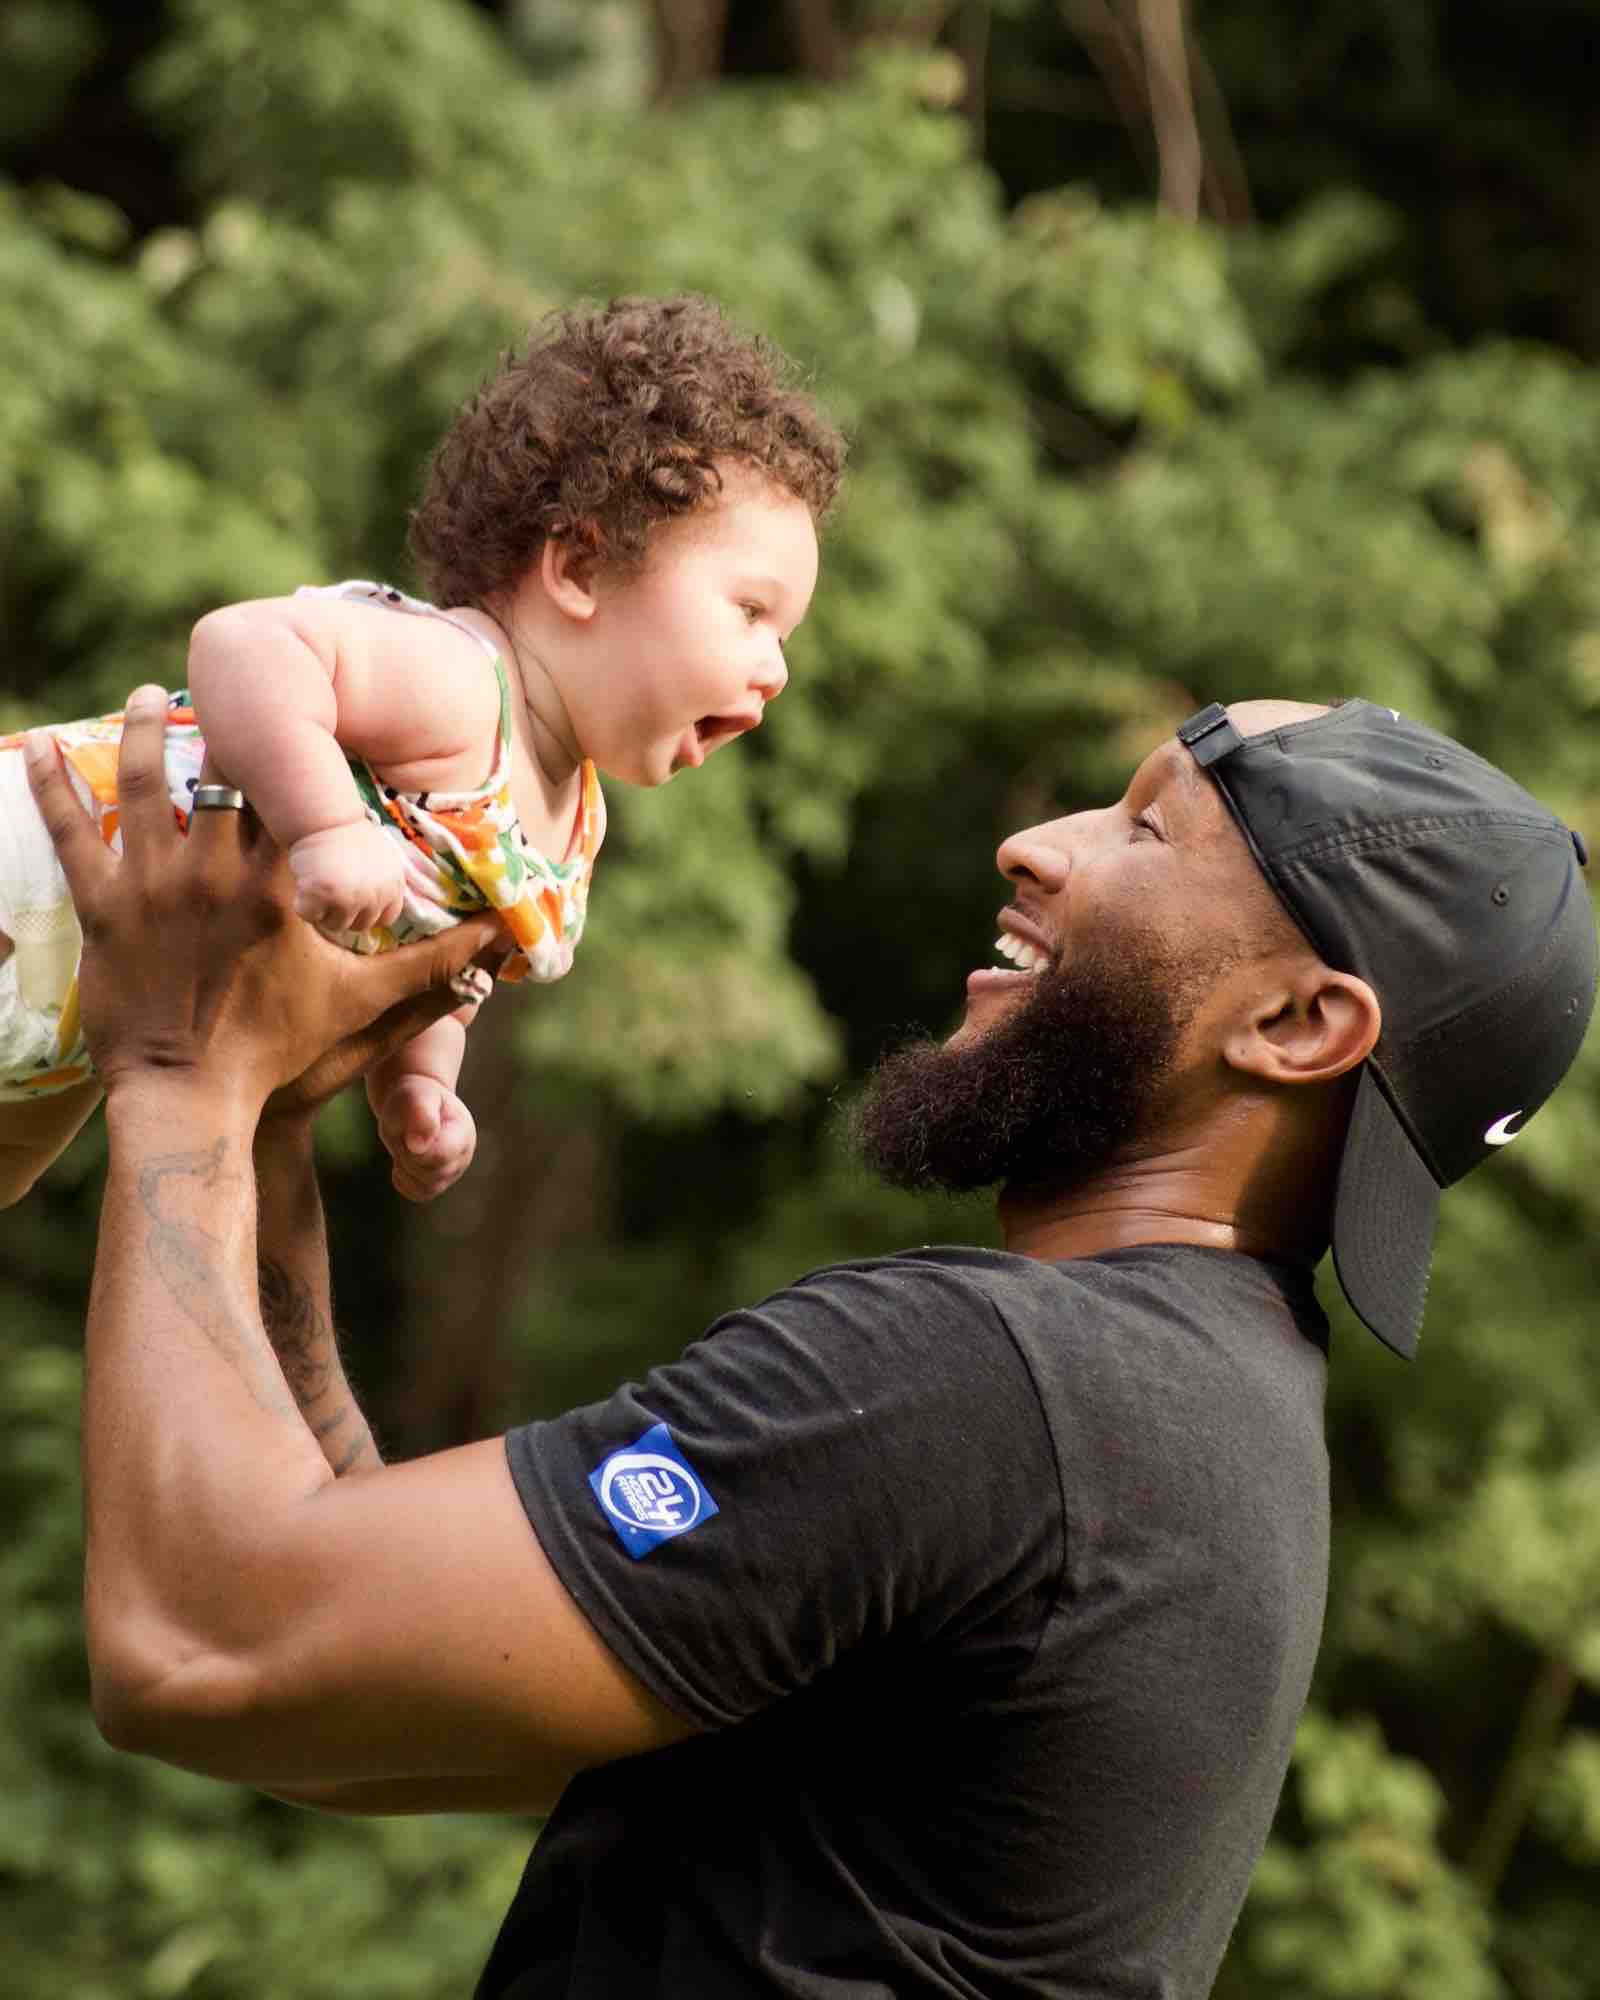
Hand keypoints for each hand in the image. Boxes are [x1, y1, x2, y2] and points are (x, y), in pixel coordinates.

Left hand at [22, 687, 504, 1114]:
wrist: (189, 1102)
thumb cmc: (281, 1054)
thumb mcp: (368, 1008)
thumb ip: (434, 969)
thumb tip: (500, 942)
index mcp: (283, 888)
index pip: (299, 796)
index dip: (306, 753)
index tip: (313, 717)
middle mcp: (216, 873)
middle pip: (221, 773)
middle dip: (226, 727)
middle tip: (227, 689)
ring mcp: (154, 887)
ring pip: (145, 784)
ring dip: (149, 732)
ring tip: (154, 694)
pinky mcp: (102, 909)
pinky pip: (69, 831)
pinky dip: (50, 784)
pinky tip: (37, 744)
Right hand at [288, 821, 407, 934]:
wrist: (324, 817)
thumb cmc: (348, 835)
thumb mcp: (382, 860)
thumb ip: (382, 885)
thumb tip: (376, 912)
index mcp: (392, 886)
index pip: (385, 918)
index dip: (367, 913)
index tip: (353, 903)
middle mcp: (375, 895)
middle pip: (359, 925)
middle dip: (344, 913)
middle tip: (330, 892)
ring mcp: (349, 898)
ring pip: (334, 925)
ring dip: (323, 910)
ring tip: (318, 884)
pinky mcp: (322, 896)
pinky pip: (309, 915)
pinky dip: (302, 904)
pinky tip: (304, 883)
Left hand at [370, 1074, 477, 1201]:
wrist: (414, 1104)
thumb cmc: (414, 1098)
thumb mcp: (415, 1096)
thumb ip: (419, 1113)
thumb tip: (418, 1146)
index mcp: (462, 1133)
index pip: (441, 1156)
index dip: (417, 1151)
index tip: (406, 1136)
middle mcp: (463, 1156)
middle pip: (432, 1174)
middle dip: (408, 1157)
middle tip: (403, 1135)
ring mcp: (452, 1172)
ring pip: (427, 1187)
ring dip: (406, 1168)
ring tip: (405, 1145)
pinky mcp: (438, 1183)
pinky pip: (419, 1194)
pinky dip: (404, 1180)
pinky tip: (402, 1160)